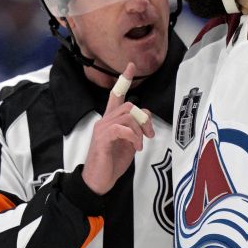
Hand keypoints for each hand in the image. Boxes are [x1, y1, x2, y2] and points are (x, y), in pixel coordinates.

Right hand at [81, 63, 153, 194]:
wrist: (97, 182)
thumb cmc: (111, 163)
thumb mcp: (129, 144)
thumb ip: (135, 130)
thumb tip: (145, 122)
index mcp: (111, 121)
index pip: (116, 95)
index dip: (124, 80)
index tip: (131, 66)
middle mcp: (105, 121)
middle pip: (129, 105)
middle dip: (144, 118)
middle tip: (149, 135)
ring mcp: (102, 129)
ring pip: (127, 115)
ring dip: (139, 129)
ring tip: (140, 144)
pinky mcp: (103, 139)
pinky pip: (121, 128)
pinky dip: (133, 137)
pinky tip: (135, 148)